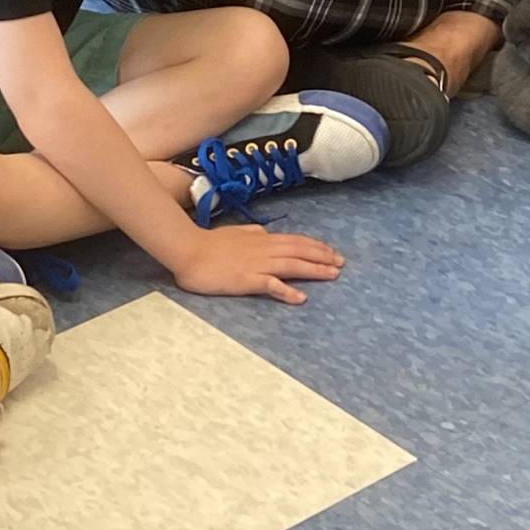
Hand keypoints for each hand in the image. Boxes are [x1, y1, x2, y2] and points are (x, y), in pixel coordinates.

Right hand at [174, 223, 344, 304]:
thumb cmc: (208, 243)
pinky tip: (301, 298)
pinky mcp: (246, 280)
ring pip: (292, 265)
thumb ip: (251, 232)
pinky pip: (270, 285)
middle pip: (299, 251)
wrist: (188, 250)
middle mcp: (264, 249)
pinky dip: (287, 291)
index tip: (331, 251)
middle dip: (322, 257)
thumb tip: (263, 231)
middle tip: (341, 263)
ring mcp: (256, 264)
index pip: (295, 240)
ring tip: (332, 275)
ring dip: (314, 270)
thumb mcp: (235, 232)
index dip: (315, 246)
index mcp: (262, 238)